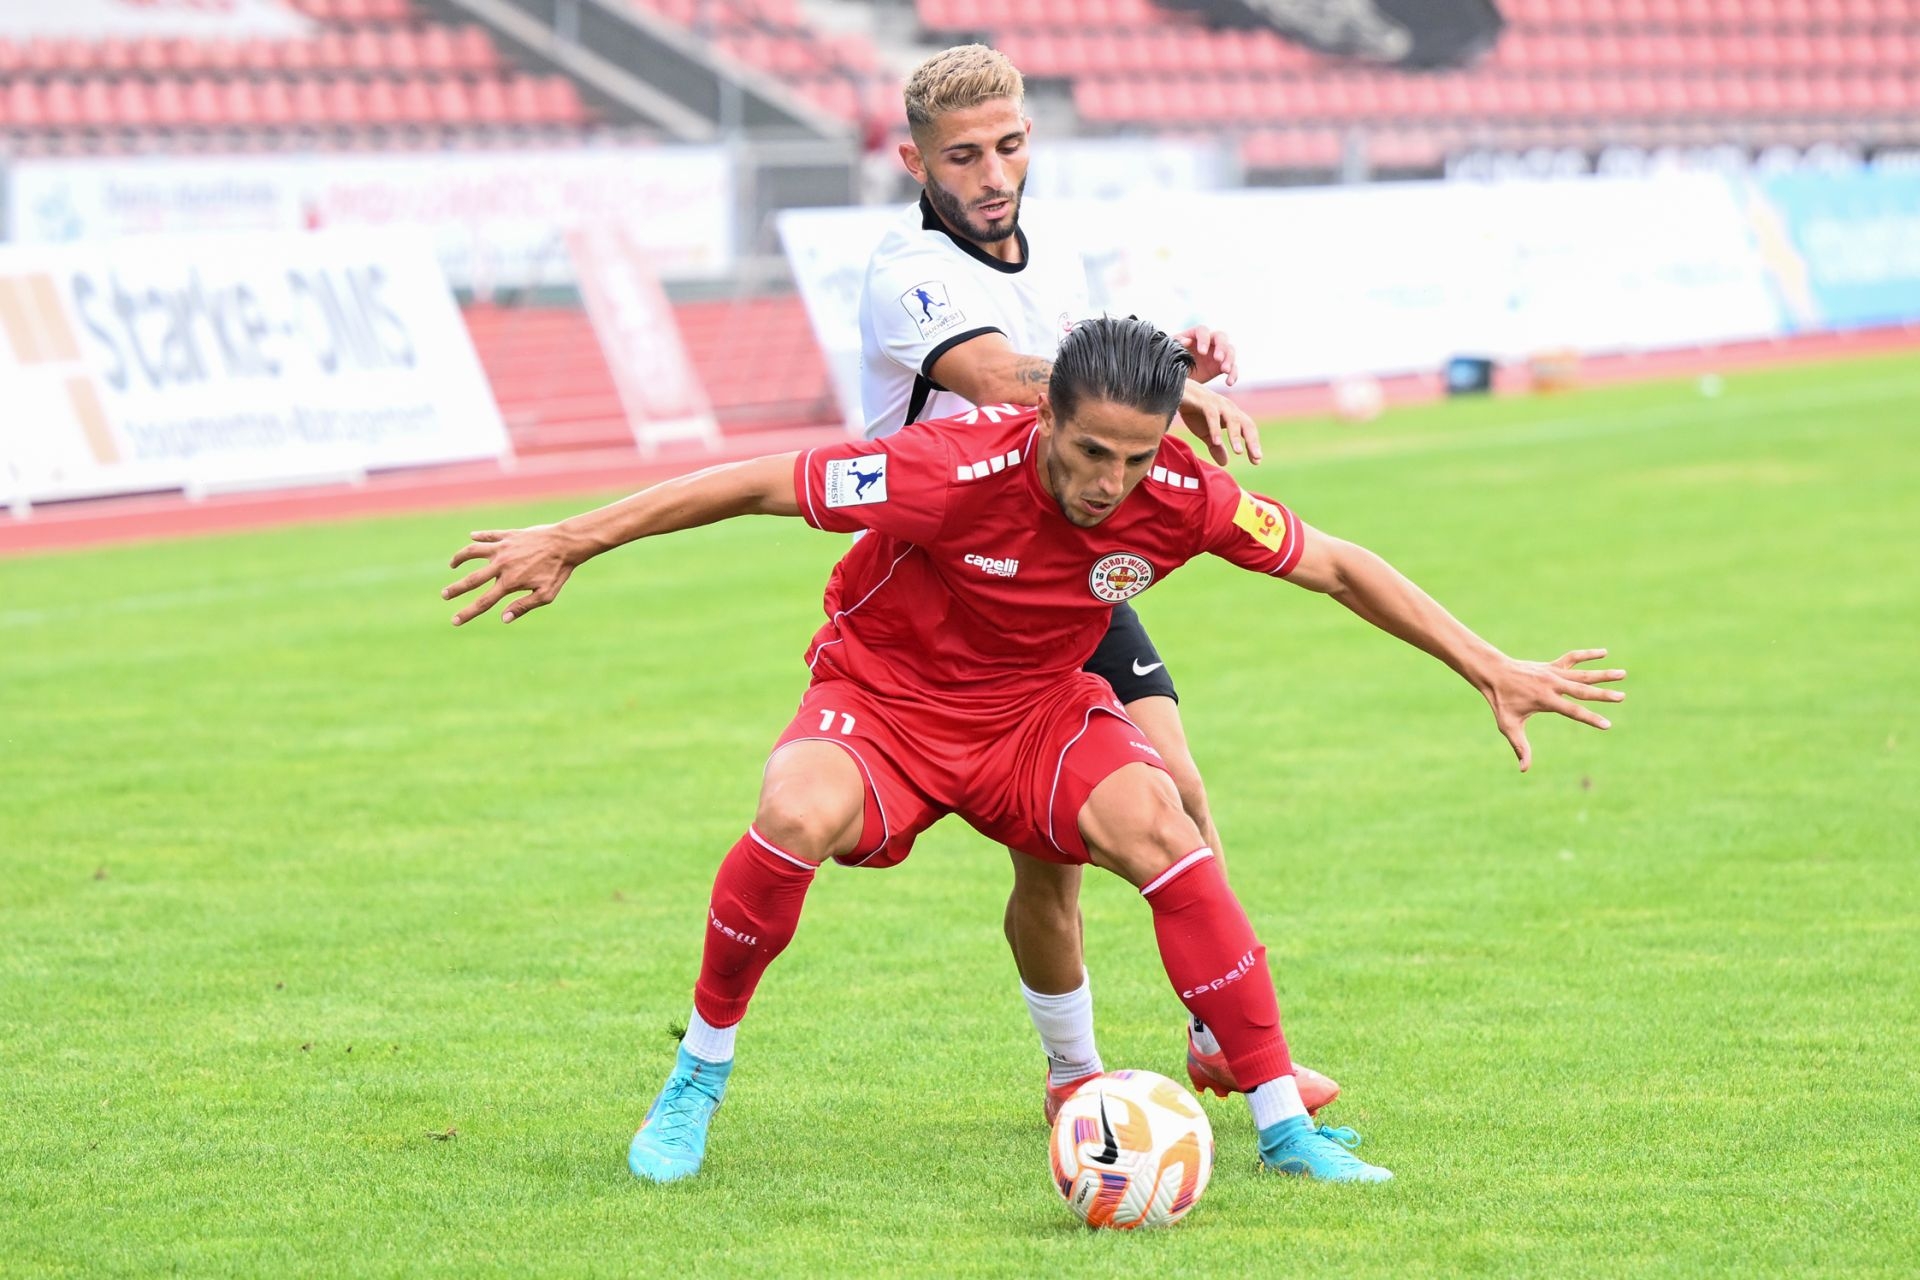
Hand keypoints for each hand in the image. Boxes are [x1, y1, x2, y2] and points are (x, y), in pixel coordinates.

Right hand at [442, 525, 579, 625]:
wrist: (566, 543)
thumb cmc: (558, 571)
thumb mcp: (545, 594)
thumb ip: (523, 606)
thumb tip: (504, 619)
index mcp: (509, 582)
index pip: (483, 602)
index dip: (467, 613)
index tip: (454, 621)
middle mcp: (501, 565)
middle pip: (471, 579)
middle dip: (456, 589)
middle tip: (444, 595)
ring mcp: (503, 548)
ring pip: (473, 552)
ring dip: (460, 558)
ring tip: (453, 564)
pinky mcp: (509, 535)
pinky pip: (489, 535)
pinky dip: (480, 536)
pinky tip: (472, 536)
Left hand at [1174, 326, 1236, 385]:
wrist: (1174, 379)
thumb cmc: (1171, 362)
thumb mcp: (1171, 353)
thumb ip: (1178, 345)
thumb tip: (1187, 341)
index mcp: (1194, 335)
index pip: (1203, 330)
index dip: (1204, 339)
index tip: (1201, 352)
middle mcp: (1208, 342)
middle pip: (1221, 337)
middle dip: (1221, 347)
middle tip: (1218, 358)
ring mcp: (1216, 353)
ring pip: (1230, 350)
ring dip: (1230, 359)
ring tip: (1225, 371)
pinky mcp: (1221, 367)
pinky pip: (1233, 368)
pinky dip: (1233, 374)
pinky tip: (1229, 382)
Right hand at [1178, 380, 1262, 465]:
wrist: (1175, 392)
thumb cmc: (1193, 411)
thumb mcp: (1204, 433)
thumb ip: (1215, 447)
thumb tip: (1225, 463)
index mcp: (1231, 415)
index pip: (1248, 429)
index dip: (1253, 444)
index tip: (1257, 461)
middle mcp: (1228, 408)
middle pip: (1246, 424)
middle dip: (1252, 441)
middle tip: (1256, 457)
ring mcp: (1217, 404)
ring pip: (1232, 419)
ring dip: (1236, 436)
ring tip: (1238, 452)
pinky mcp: (1204, 402)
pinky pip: (1212, 415)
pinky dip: (1215, 428)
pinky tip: (1217, 442)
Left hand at [1480, 649, 1626, 771]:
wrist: (1494, 674)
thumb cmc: (1501, 702)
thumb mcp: (1508, 726)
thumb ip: (1520, 747)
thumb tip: (1524, 769)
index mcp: (1545, 700)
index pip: (1573, 711)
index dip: (1590, 718)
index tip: (1607, 725)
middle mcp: (1552, 685)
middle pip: (1583, 690)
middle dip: (1603, 695)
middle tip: (1622, 697)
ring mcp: (1553, 673)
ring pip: (1582, 673)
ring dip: (1603, 674)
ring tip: (1623, 674)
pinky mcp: (1552, 666)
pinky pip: (1572, 658)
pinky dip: (1587, 654)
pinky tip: (1604, 652)